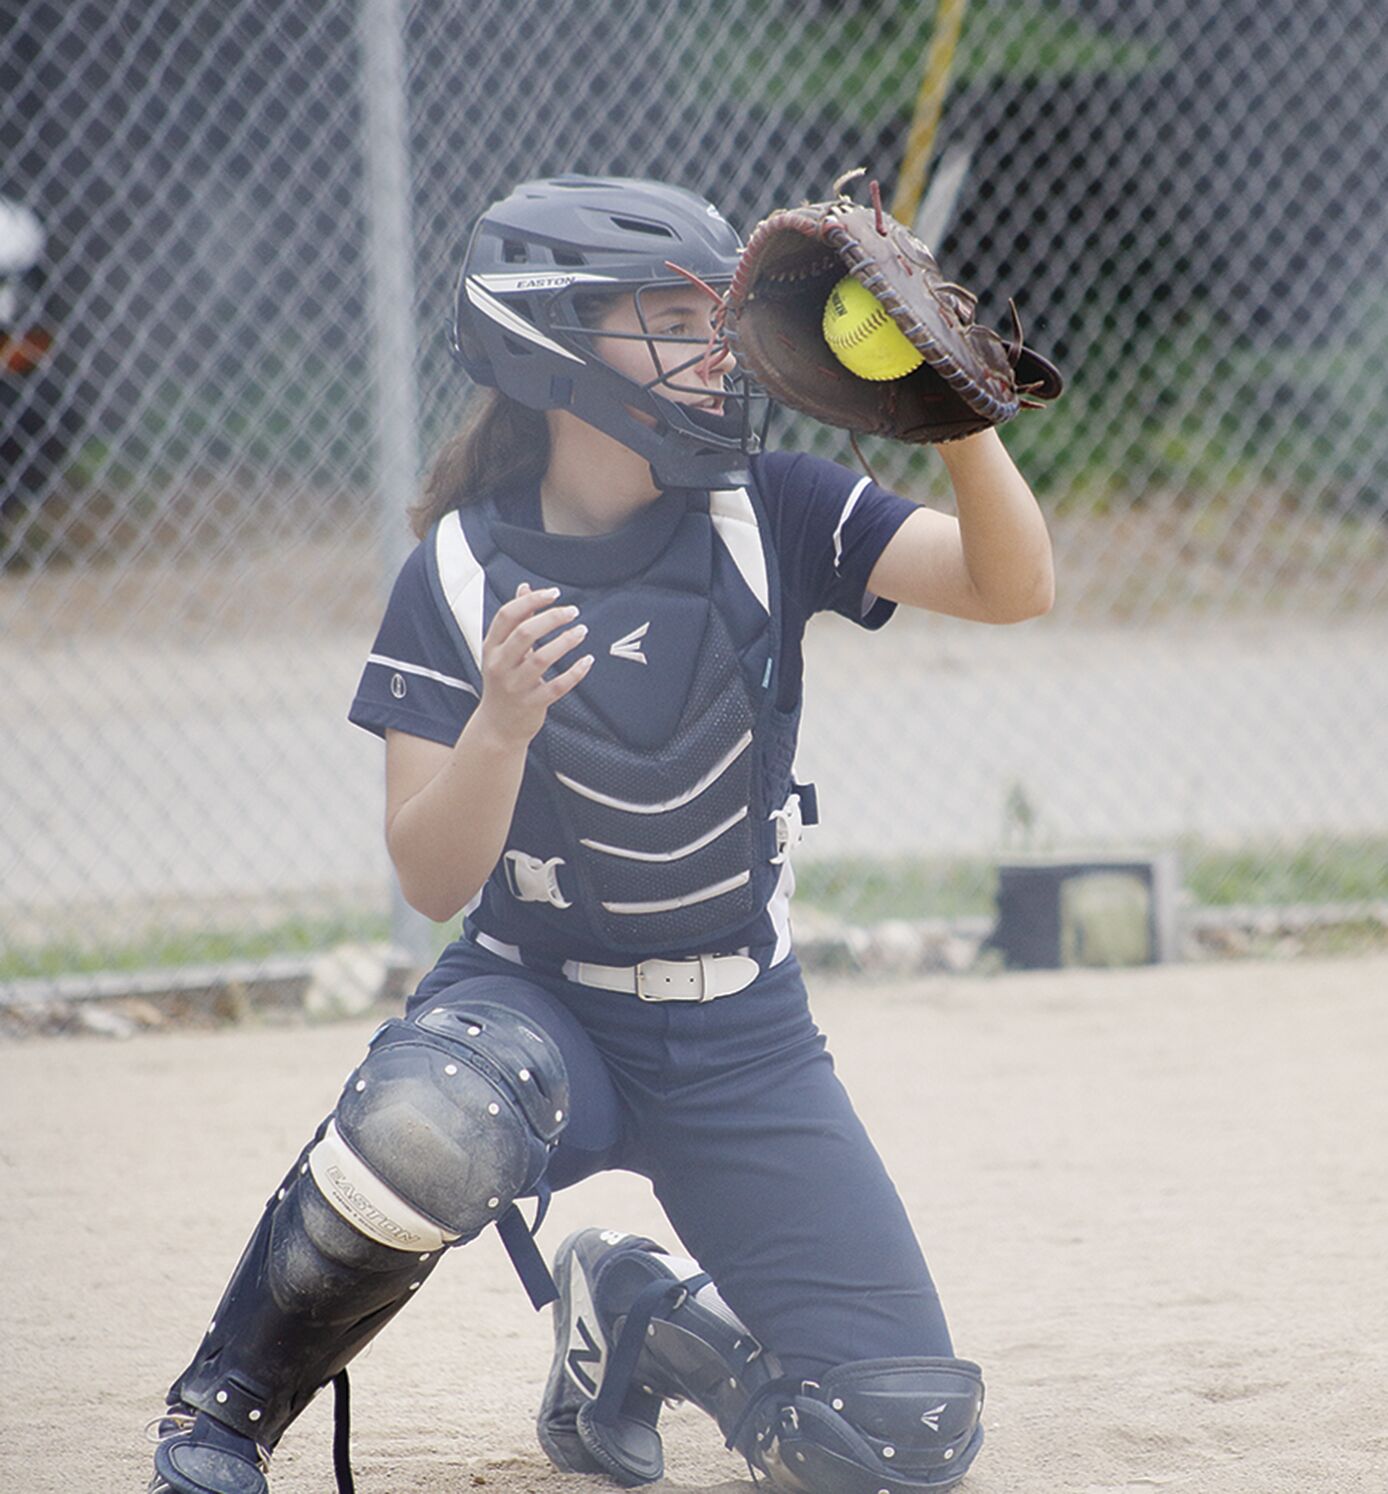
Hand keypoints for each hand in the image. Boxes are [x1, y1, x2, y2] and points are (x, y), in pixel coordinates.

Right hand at [474, 583, 592, 745]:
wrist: (498, 726)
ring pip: (542, 658)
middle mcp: (500, 665)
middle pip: (525, 633)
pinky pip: (557, 686)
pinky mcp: (532, 704)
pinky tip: (587, 661)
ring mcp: (515, 686)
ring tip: (581, 631)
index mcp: (491, 647)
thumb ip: (515, 620)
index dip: (531, 601)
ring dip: (565, 642)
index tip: (554, 594)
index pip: (508, 616)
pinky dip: (574, 672)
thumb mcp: (501, 651)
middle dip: (552, 618)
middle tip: (573, 611)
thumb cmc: (502, 682)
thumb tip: (525, 588)